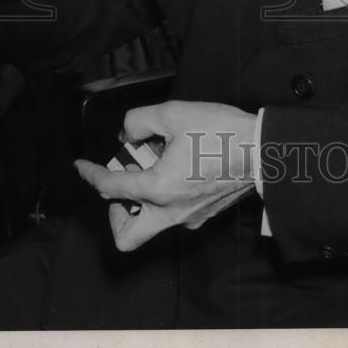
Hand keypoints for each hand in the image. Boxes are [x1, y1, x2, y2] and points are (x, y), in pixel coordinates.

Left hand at [74, 100, 257, 251]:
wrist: (265, 150)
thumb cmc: (222, 133)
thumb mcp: (174, 113)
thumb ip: (139, 120)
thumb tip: (127, 133)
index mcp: (158, 189)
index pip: (110, 188)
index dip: (91, 174)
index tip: (82, 166)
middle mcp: (170, 212)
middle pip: (126, 234)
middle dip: (115, 213)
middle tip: (123, 184)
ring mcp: (190, 217)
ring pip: (152, 225)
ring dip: (142, 201)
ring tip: (154, 166)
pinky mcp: (206, 213)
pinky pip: (175, 214)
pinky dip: (166, 196)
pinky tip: (178, 168)